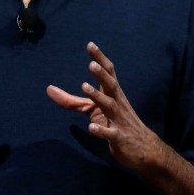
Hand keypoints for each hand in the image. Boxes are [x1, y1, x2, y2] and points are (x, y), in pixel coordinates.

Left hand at [46, 42, 163, 170]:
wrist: (145, 150)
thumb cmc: (117, 124)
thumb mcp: (93, 110)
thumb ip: (71, 100)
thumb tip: (48, 88)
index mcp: (113, 94)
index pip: (109, 73)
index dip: (100, 58)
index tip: (90, 44)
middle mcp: (118, 103)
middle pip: (111, 85)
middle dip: (101, 74)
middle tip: (91, 63)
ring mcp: (120, 121)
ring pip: (110, 106)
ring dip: (98, 96)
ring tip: (84, 86)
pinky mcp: (120, 138)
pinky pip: (110, 134)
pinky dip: (101, 130)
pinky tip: (91, 127)